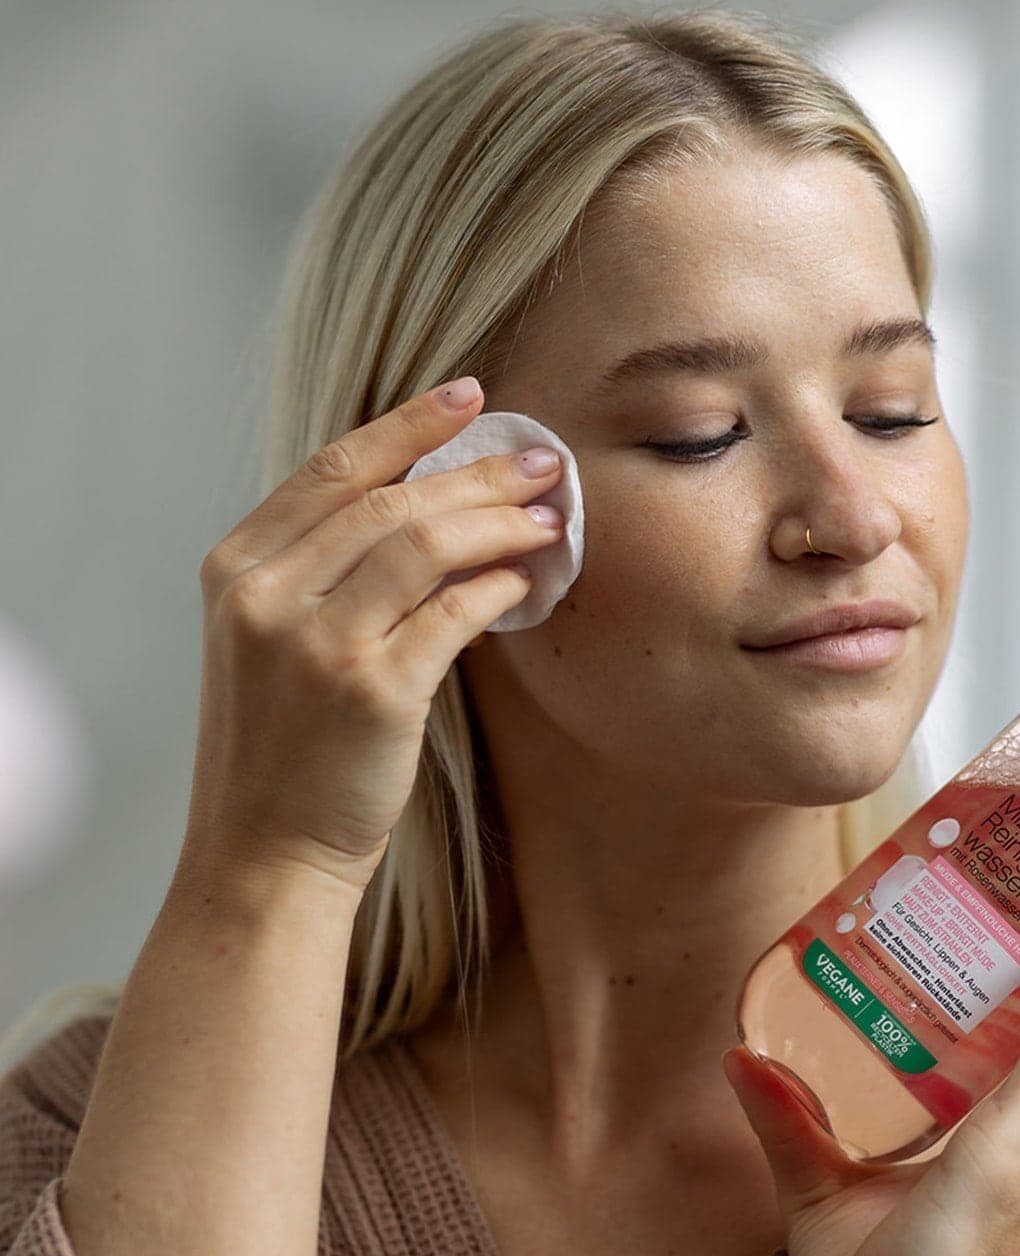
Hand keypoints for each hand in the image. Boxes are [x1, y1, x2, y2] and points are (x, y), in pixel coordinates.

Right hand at [176, 379, 565, 900]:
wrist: (263, 857)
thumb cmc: (280, 755)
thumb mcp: (268, 648)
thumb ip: (319, 576)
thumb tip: (427, 512)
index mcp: (234, 572)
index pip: (331, 472)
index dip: (407, 426)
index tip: (469, 397)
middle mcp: (266, 597)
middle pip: (388, 501)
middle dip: (476, 472)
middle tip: (541, 462)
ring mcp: (318, 644)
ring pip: (424, 545)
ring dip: (499, 524)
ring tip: (549, 518)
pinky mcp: (373, 693)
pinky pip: (454, 614)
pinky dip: (498, 589)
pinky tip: (527, 582)